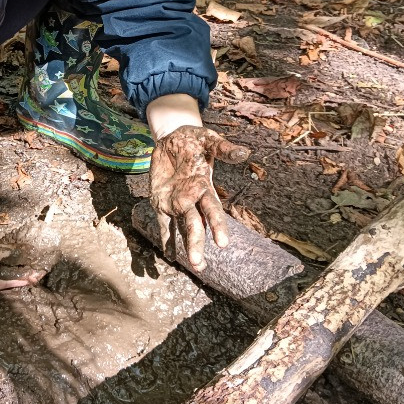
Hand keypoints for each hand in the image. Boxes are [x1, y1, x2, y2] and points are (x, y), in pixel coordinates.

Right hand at [0, 218, 45, 289]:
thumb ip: (5, 253)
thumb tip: (19, 254)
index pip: (13, 281)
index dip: (26, 278)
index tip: (40, 273)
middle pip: (8, 273)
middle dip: (23, 269)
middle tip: (38, 263)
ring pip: (1, 263)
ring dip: (13, 260)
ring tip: (29, 255)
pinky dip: (2, 249)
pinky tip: (9, 244)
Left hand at [149, 125, 249, 270]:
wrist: (172, 138)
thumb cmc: (193, 140)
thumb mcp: (208, 140)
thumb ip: (223, 149)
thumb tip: (244, 153)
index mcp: (204, 187)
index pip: (212, 210)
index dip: (217, 226)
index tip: (222, 243)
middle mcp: (191, 200)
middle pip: (195, 225)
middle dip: (196, 243)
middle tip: (199, 264)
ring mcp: (175, 203)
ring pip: (181, 228)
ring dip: (184, 246)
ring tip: (194, 265)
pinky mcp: (160, 201)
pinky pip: (162, 223)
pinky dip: (166, 238)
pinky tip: (169, 255)